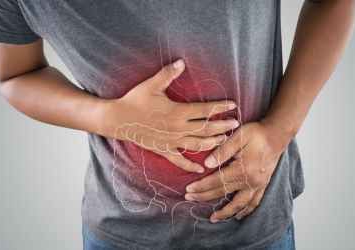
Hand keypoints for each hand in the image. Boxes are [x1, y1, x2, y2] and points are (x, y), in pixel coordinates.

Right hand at [101, 59, 238, 172]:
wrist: (118, 119)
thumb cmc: (135, 100)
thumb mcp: (151, 85)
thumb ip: (168, 73)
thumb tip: (182, 61)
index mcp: (177, 112)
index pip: (205, 111)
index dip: (220, 107)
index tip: (233, 105)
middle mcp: (177, 128)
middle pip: (206, 130)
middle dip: (223, 127)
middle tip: (236, 124)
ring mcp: (171, 141)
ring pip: (198, 145)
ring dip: (213, 144)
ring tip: (225, 141)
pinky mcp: (164, 150)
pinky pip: (179, 161)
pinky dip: (190, 166)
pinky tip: (201, 169)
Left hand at [184, 118, 291, 221]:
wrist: (276, 134)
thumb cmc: (257, 133)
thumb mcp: (238, 136)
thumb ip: (222, 151)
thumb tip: (207, 164)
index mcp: (242, 169)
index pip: (216, 181)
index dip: (201, 186)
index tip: (189, 189)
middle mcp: (250, 180)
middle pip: (223, 192)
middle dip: (204, 196)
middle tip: (189, 198)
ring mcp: (257, 184)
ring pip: (239, 203)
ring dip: (225, 212)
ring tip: (213, 218)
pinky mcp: (263, 185)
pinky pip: (254, 202)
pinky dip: (246, 210)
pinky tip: (238, 216)